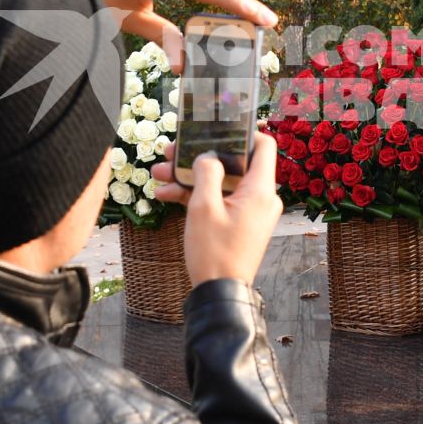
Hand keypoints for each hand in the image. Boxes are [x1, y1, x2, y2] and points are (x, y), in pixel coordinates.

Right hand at [151, 134, 281, 286]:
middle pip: (234, 163)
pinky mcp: (239, 224)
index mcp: (260, 190)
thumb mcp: (203, 208)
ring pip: (222, 182)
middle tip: (172, 152)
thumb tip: (207, 157)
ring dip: (191, 176)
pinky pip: (220, 201)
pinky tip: (166, 194)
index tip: (216, 128)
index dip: (242, 132)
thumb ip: (206, 174)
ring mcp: (250, 212)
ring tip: (159, 173)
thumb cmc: (214, 253)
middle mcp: (261, 198)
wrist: (219, 295)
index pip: (263, 146)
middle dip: (200, 156)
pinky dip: (197, 196)